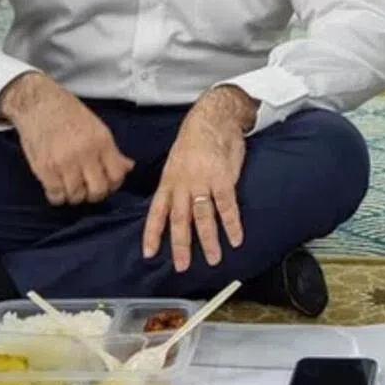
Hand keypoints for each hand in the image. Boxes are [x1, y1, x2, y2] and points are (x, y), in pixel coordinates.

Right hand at [0, 72, 133, 205]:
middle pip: (98, 190)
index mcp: (102, 142)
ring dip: (76, 197)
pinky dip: (58, 197)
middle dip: (95, 195)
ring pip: (76, 196)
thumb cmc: (70, 114)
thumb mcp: (98, 128)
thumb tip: (129, 167)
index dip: (114, 185)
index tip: (107, 183)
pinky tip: (58, 188)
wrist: (39, 103)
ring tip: (72, 188)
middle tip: (89, 189)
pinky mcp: (44, 168)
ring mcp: (64, 162)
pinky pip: (55, 195)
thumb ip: (112, 151)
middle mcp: (85, 154)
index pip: (117, 175)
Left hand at [142, 87, 254, 271]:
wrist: (212, 118)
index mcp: (169, 182)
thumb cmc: (196, 140)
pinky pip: (227, 207)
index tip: (149, 253)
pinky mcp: (223, 179)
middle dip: (180, 246)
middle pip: (179, 221)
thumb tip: (174, 205)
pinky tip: (236, 238)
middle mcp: (183, 185)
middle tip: (182, 266)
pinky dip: (231, 225)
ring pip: (203, 217)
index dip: (152, 234)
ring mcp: (203, 183)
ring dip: (208, 241)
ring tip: (213, 258)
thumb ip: (175, 184)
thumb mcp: (176, 162)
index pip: (157, 213)